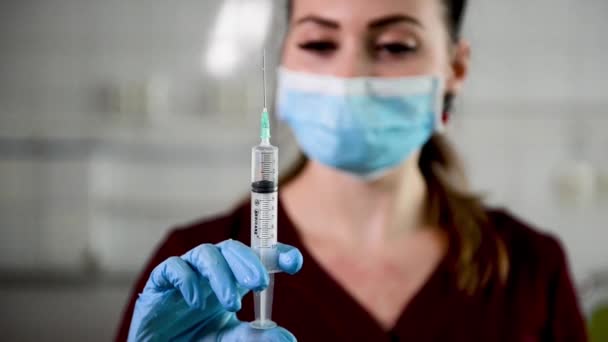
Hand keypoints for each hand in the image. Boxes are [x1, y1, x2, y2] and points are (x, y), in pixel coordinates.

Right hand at [128, 239, 302, 340]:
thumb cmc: (193, 340)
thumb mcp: (228, 339)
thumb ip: (253, 337)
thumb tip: (286, 337)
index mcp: (232, 280)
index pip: (257, 258)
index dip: (276, 254)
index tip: (294, 263)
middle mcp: (211, 271)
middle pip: (232, 249)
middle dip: (248, 261)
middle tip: (260, 282)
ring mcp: (186, 273)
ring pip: (206, 254)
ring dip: (221, 274)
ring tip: (232, 303)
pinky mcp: (160, 282)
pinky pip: (173, 267)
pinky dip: (186, 279)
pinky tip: (196, 301)